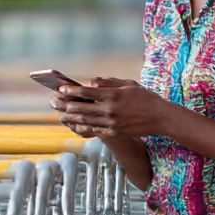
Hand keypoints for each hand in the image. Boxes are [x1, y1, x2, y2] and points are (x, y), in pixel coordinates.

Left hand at [50, 77, 177, 138]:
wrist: (160, 117)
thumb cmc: (145, 98)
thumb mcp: (128, 84)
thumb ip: (108, 83)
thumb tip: (91, 82)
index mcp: (113, 96)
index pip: (86, 93)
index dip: (71, 91)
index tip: (61, 89)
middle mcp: (110, 110)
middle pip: (82, 108)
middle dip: (66, 105)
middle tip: (54, 102)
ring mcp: (111, 123)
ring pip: (85, 121)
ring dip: (70, 118)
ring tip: (60, 115)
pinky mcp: (114, 132)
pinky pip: (93, 130)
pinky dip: (82, 127)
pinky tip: (74, 125)